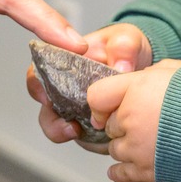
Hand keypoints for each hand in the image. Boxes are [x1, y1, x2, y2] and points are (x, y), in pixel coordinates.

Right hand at [25, 22, 151, 147]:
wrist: (144, 72)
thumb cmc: (127, 51)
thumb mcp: (127, 39)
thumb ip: (124, 46)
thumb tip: (120, 66)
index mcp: (66, 61)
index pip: (40, 70)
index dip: (36, 83)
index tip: (46, 95)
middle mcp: (64, 87)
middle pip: (44, 106)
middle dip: (52, 120)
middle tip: (69, 125)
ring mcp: (75, 109)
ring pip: (58, 127)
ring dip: (64, 132)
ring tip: (79, 132)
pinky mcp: (89, 127)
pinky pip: (83, 139)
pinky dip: (91, 142)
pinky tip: (104, 139)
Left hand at [85, 60, 180, 181]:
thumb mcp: (177, 71)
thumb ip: (152, 74)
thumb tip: (142, 80)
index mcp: (135, 90)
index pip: (97, 96)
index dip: (102, 103)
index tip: (107, 108)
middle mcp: (130, 119)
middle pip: (110, 125)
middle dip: (122, 124)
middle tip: (145, 122)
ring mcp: (137, 148)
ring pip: (115, 149)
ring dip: (127, 146)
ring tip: (149, 142)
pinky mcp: (147, 171)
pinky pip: (120, 173)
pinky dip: (120, 171)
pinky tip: (122, 169)